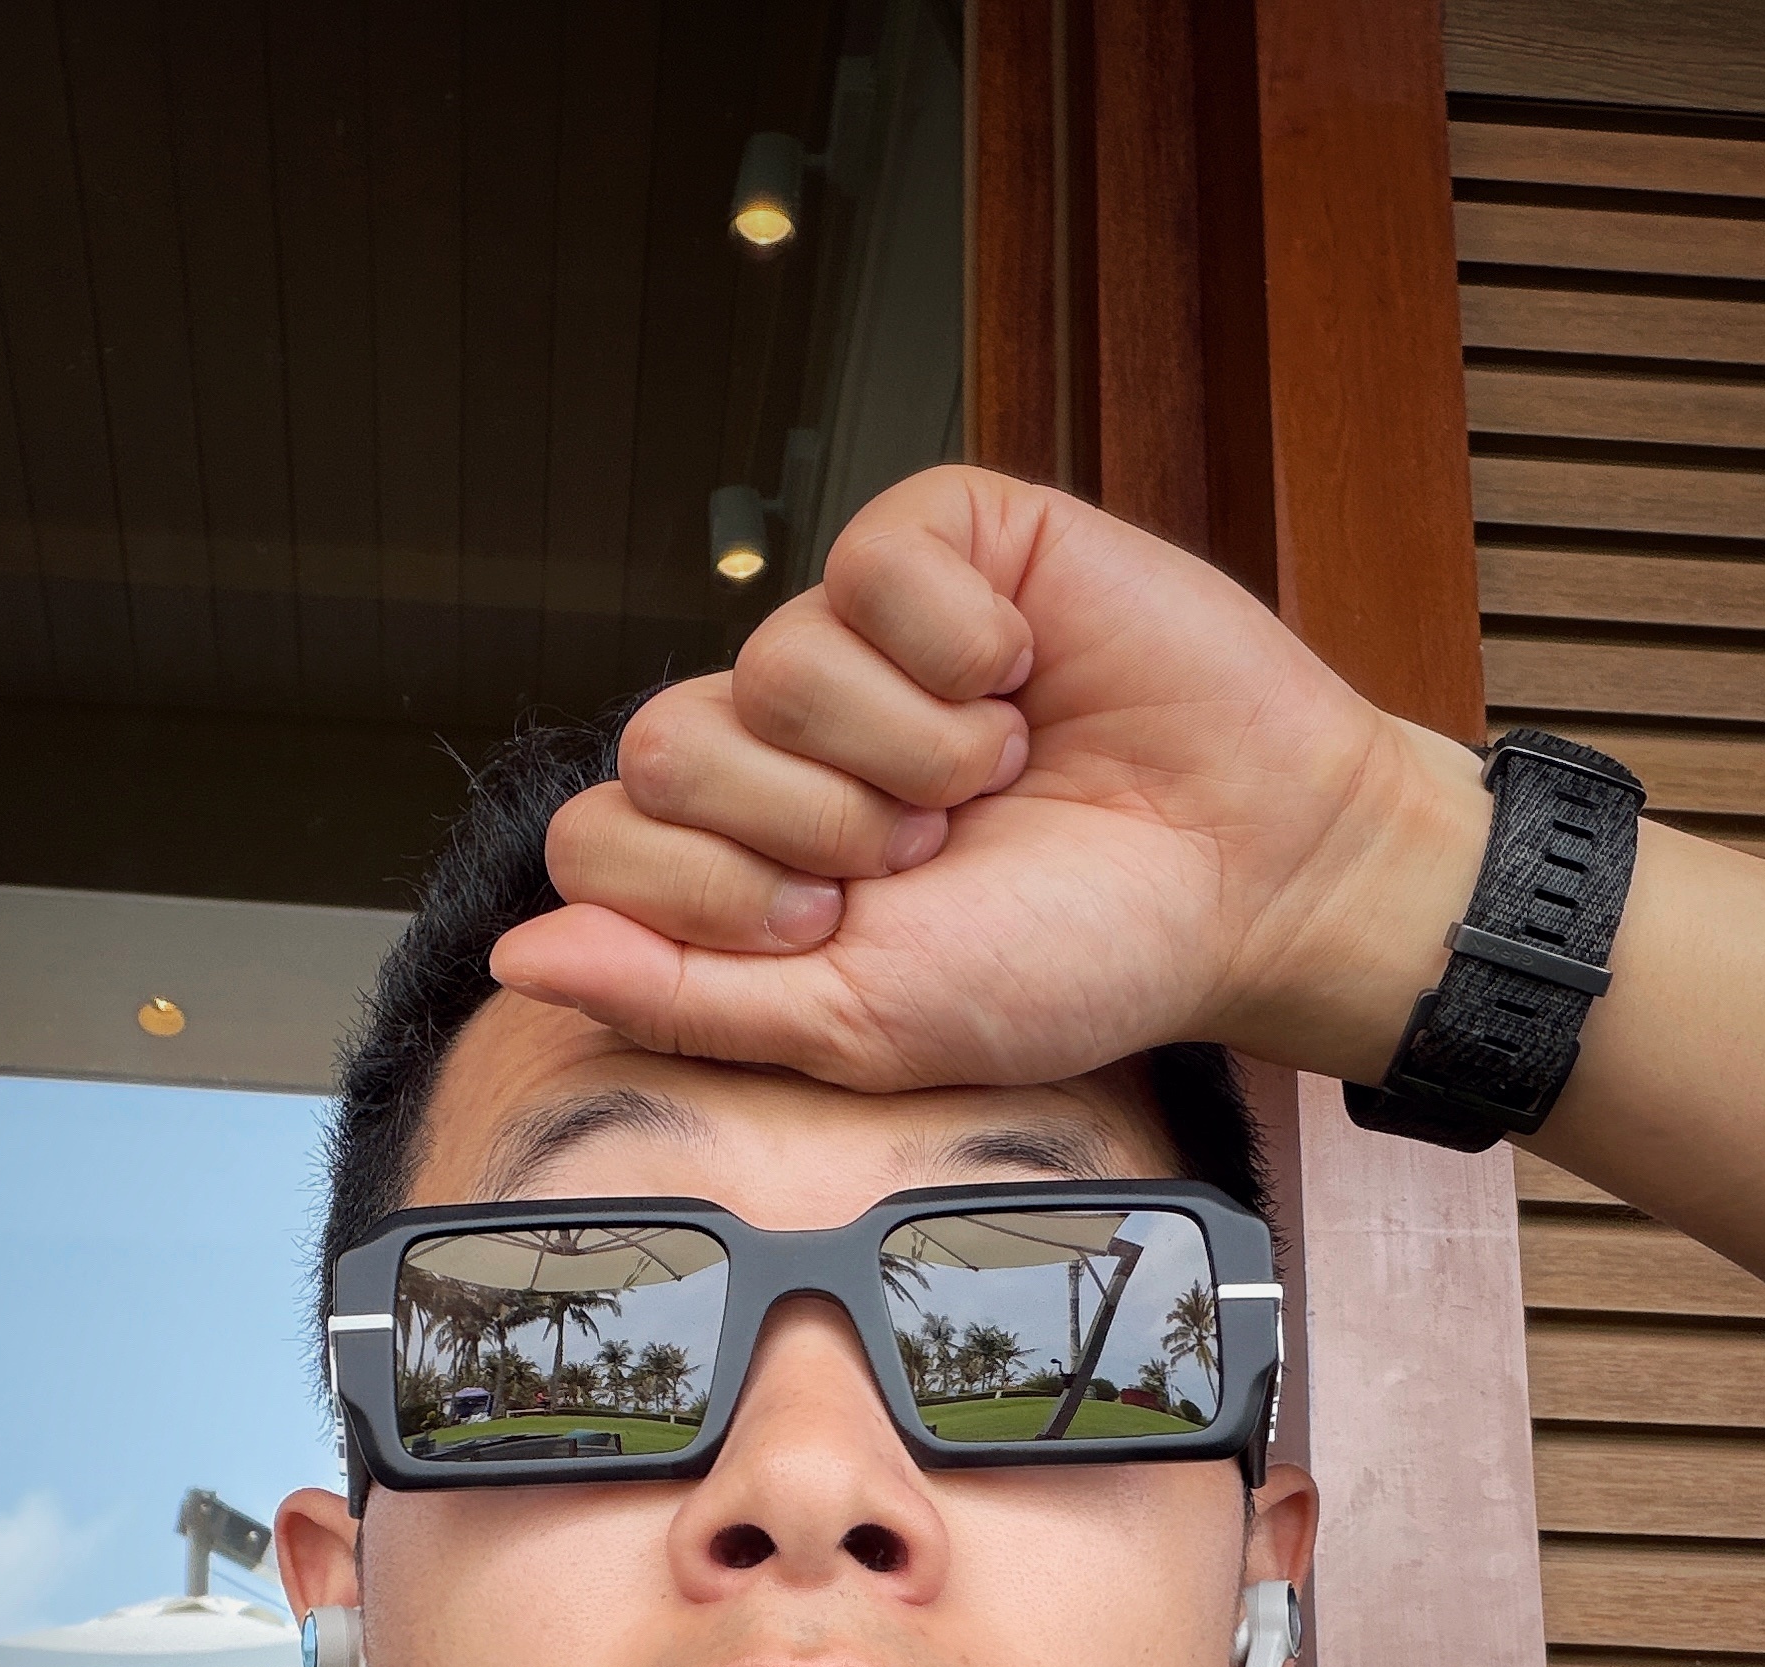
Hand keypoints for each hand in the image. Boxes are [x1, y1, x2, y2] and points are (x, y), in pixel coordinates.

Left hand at [490, 467, 1489, 1093]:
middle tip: (925, 853)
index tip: (835, 929)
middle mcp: (781, 741)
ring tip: (997, 772)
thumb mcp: (862, 1027)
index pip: (603, 844)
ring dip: (904, 749)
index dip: (704, 894)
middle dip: (805, 829)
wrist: (1248, 880)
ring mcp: (855, 636)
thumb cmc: (1070, 961)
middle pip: (661, 747)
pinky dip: (955, 642)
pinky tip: (1023, 676)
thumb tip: (517, 954)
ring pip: (770, 660)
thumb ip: (682, 997)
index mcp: (745, 856)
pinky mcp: (940, 543)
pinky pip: (868, 561)